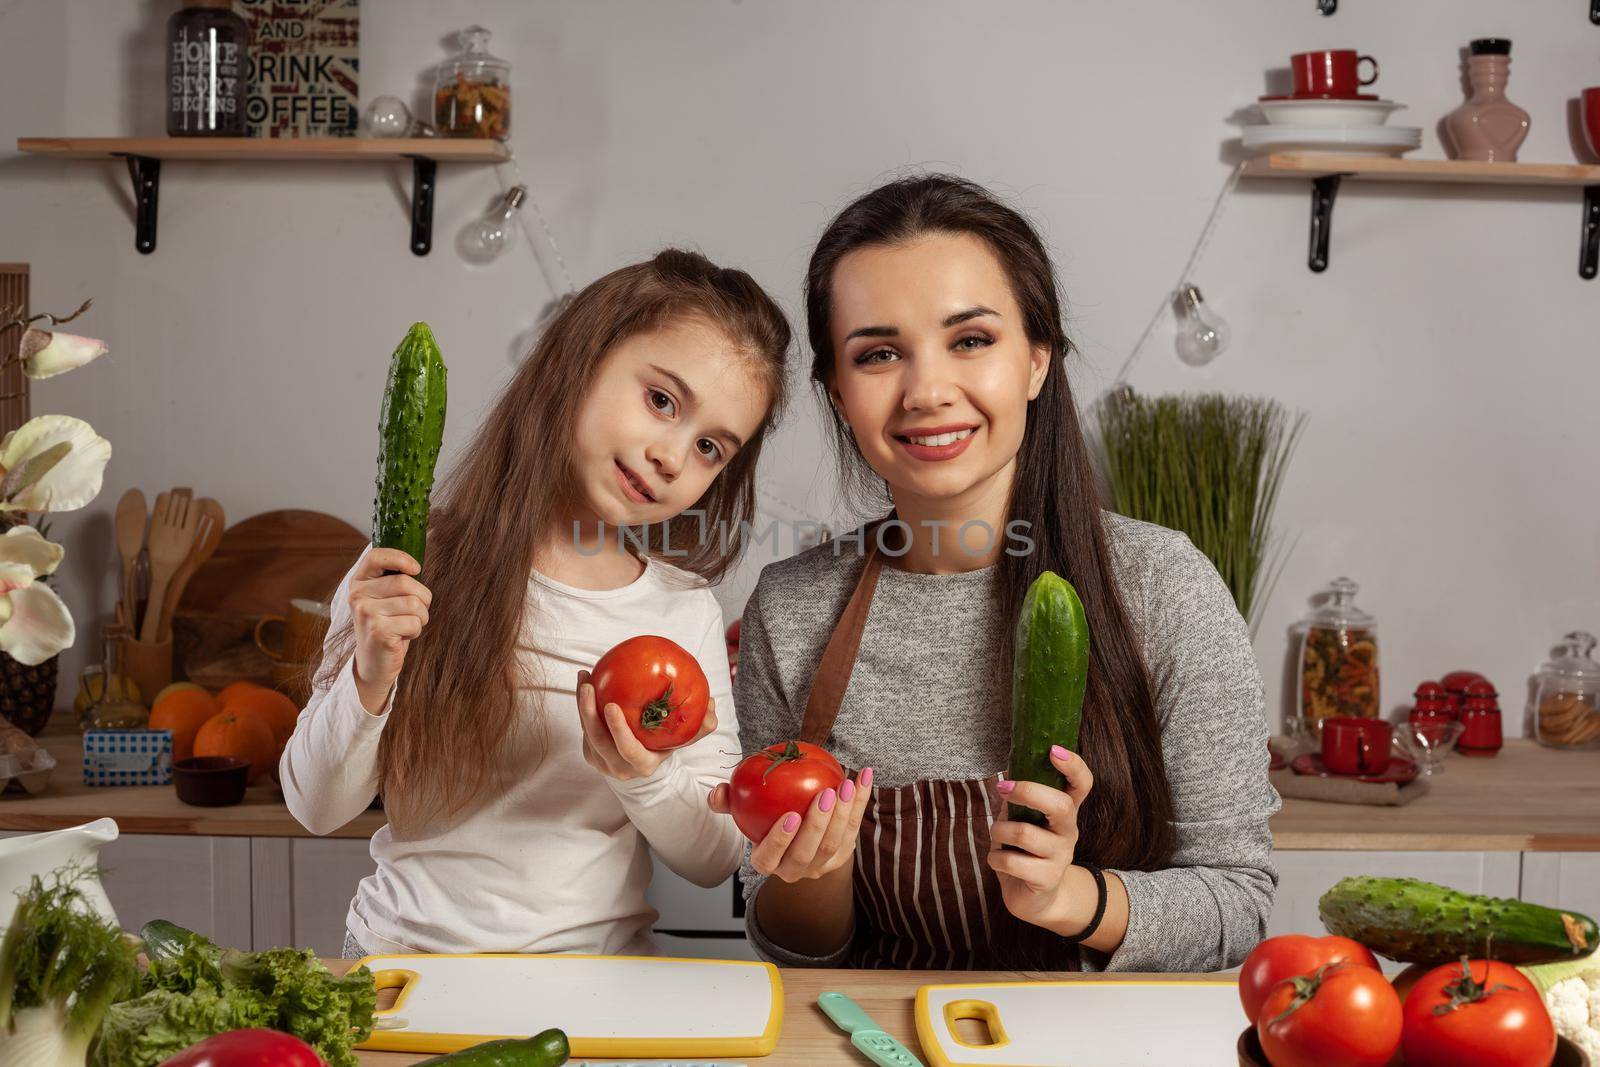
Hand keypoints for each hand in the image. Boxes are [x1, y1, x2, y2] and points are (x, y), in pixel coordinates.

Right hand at [349, 548, 430, 713]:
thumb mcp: (385, 598)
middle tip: (416, 611)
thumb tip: (417, 562)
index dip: (400, 558)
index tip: (416, 569)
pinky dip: (416, 631)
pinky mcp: (378, 631)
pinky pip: (414, 622)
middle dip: (422, 598)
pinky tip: (402, 637)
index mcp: (358, 582)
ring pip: (414, 603)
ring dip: (421, 616)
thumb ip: (395, 579)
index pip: (376, 556)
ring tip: (407, 625)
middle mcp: (357, 595)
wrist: (373, 664)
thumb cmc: (386, 626)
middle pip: (405, 582)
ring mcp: (366, 613)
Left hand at [576, 669, 718, 780]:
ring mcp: (601, 762)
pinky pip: (583, 727)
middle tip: (590, 685)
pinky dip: (582, 704)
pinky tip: (587, 680)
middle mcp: (618, 767)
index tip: (611, 706)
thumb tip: (711, 705)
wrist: (641, 764)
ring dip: (582, 703)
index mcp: (642, 765)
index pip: (627, 750)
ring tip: (585, 676)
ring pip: (587, 732)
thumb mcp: (684, 738)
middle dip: (589, 712)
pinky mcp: (590, 753)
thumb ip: (700, 725)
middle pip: (598, 740)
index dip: (618, 730)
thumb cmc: (665, 746)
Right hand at [707, 767, 873, 882]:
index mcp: (768, 863)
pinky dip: (861, 803)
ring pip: (835, 844)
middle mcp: (794, 870)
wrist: (799, 834)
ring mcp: (821, 866)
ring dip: (843, 814)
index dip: (781, 840)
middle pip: (808, 852)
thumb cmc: (767, 819)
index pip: (770, 857)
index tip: (790, 816)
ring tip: (846, 785)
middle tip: (825, 794)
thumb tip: (717, 792)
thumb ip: (730, 802)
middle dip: (818, 825)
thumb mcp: (745, 812)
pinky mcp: (843, 856)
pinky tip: (864, 777)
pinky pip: (854, 829)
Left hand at [987, 745, 1093, 930]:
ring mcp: (1061, 856)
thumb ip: (1019, 800)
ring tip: (998, 837)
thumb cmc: (1025, 849)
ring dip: (999, 831)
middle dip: (1027, 792)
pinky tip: (999, 861)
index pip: (1082, 783)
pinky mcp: (1047, 879)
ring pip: (1023, 833)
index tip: (1053, 749)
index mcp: (1065, 810)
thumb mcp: (1023, 819)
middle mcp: (1068, 831)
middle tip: (1003, 788)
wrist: (1035, 897)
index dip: (1072, 765)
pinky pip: (1011, 861)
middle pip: (1059, 805)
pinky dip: (995, 858)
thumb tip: (1004, 776)